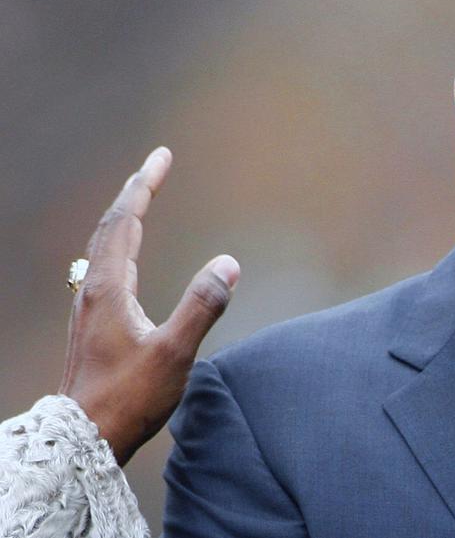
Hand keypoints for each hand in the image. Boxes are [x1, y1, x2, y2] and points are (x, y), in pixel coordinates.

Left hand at [60, 147, 238, 465]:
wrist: (84, 439)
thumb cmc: (128, 399)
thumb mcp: (173, 353)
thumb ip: (201, 306)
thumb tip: (228, 263)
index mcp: (109, 287)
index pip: (126, 221)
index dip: (145, 185)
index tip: (162, 155)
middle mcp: (93, 289)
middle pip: (111, 226)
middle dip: (135, 192)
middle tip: (156, 165)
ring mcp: (88, 306)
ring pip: (103, 246)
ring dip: (124, 217)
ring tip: (142, 200)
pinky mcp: (91, 323)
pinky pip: (103, 266)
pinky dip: (119, 243)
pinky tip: (125, 257)